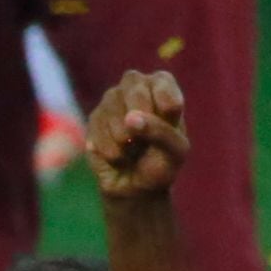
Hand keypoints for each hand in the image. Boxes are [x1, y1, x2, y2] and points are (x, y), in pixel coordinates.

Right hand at [87, 69, 188, 201]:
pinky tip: (117, 157)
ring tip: (132, 152)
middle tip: (144, 140)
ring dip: (125, 137)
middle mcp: (136, 86)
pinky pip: (98, 126)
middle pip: (134, 84)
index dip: (163, 102)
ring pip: (113, 105)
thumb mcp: (175, 152)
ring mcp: (113, 99)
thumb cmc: (161, 165)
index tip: (167, 120)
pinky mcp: (95, 117)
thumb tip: (130, 118)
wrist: (134, 188)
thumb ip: (161, 131)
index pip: (162, 82)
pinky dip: (110, 148)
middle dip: (141, 115)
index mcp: (163, 88)